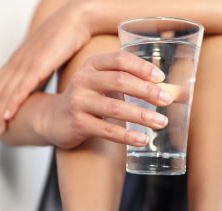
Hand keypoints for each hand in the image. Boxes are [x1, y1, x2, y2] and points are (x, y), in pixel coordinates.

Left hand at [0, 0, 91, 134]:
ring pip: (6, 92)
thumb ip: (40, 75)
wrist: (74, 20)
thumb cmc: (64, 41)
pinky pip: (22, 86)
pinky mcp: (39, 63)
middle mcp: (18, 63)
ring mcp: (27, 63)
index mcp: (19, 63)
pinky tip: (8, 114)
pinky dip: (13, 101)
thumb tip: (41, 92)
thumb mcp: (47, 61)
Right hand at [42, 51, 172, 148]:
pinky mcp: (78, 123)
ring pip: (115, 107)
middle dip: (147, 90)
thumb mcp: (101, 84)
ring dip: (142, 115)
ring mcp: (79, 102)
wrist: (53, 118)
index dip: (142, 67)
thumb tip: (163, 90)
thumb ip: (125, 82)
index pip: (120, 59)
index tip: (161, 78)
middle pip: (120, 80)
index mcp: (92, 66)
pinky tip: (143, 140)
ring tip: (161, 122)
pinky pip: (107, 130)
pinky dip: (127, 136)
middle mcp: (83, 80)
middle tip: (167, 100)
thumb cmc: (87, 100)